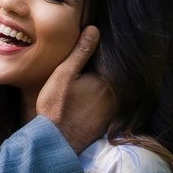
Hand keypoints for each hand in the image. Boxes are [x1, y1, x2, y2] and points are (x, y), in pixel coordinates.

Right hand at [35, 26, 114, 149]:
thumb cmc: (56, 107)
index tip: (94, 41)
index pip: (111, 59)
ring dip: (102, 81)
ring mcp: (115, 110)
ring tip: (86, 79)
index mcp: (108, 80)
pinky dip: (102, 96)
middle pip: (113, 73)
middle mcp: (117, 96)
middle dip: (103, 66)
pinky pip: (109, 102)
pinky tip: (87, 95)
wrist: (55, 142)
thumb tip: (95, 29)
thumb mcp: (64, 74)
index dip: (102, 50)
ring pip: (111, 88)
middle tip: (92, 56)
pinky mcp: (109, 120)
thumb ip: (81, 51)